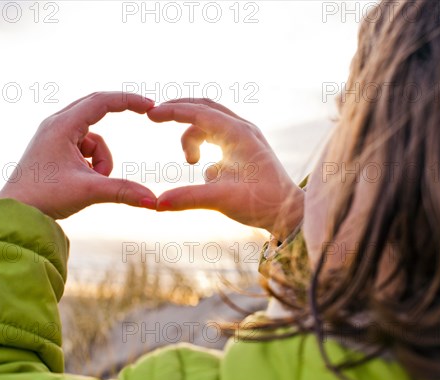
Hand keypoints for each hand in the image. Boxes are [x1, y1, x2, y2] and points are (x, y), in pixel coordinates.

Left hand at [0, 92, 156, 219]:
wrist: (15, 213)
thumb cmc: (44, 198)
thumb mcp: (89, 191)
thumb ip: (123, 191)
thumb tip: (153, 201)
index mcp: (62, 126)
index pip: (102, 101)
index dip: (128, 100)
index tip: (150, 106)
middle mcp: (56, 125)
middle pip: (97, 108)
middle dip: (120, 112)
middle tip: (146, 110)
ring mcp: (54, 137)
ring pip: (94, 139)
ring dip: (101, 160)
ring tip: (91, 181)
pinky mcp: (55, 150)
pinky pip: (85, 149)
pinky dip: (92, 165)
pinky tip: (81, 182)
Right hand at [148, 99, 303, 239]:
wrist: (290, 212)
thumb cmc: (262, 203)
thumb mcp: (222, 199)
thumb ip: (188, 198)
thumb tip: (157, 204)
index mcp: (238, 134)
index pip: (198, 111)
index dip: (172, 111)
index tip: (150, 114)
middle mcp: (242, 130)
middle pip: (204, 107)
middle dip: (179, 110)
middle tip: (155, 117)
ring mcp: (245, 138)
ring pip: (210, 122)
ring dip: (193, 135)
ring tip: (190, 162)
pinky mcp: (245, 149)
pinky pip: (217, 136)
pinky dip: (204, 144)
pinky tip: (205, 169)